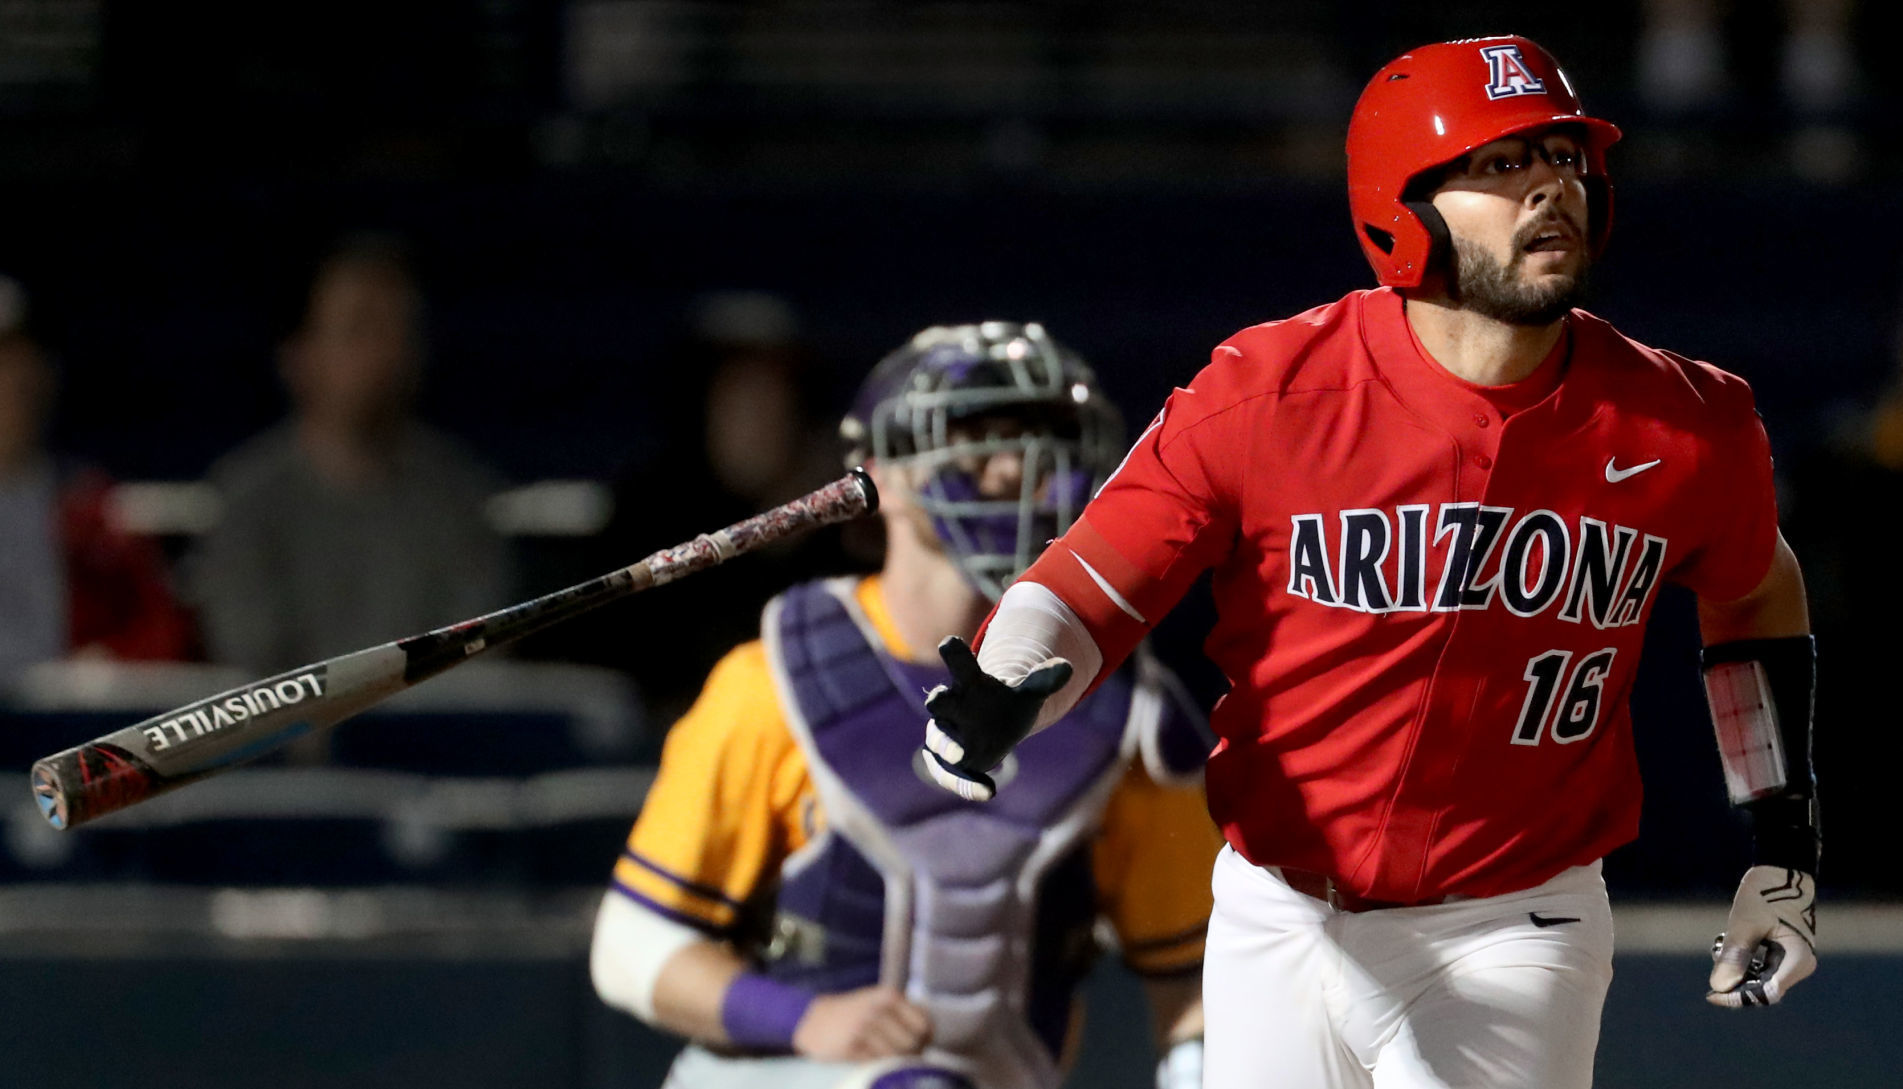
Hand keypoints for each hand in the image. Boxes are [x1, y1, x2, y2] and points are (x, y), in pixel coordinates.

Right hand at [790, 985, 931, 1061]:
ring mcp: (862, 1027)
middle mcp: (877, 1009)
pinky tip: (866, 1057)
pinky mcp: (849, 1045)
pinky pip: (874, 1063)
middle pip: (911, 1044)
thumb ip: (906, 1013)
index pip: (924, 1026)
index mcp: (889, 996)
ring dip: (891, 1061)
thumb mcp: (880, 1002)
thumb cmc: (856, 1014)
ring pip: (894, 1056)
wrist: (816, 1022)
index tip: (918, 1044)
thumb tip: (931, 1035)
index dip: (924, 1040)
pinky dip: (874, 1065)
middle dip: (909, 1054)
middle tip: (899, 1054)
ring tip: (882, 1056)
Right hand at [921, 636, 1071, 801]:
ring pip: (936, 739)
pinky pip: (946, 773)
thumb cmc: (1008, 704)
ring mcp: (946, 734)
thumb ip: (1044, 680)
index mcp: (970, 682)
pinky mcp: (946, 762)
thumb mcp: (1029, 693)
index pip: (959, 663)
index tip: (949, 643)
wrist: (996, 728)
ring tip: (962, 756)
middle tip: (937, 700)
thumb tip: (1068, 667)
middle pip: (938, 700)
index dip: (953, 652)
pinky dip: (964, 784)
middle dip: (937, 700)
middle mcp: (952, 706)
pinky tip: (989, 791)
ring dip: (945, 747)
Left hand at [1707, 865, 1816, 1007]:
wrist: (1782, 871)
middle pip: (1763, 990)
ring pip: (1760, 980)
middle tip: (1715, 959)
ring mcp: (1792, 960)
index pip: (1766, 994)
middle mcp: (1798, 965)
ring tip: (1724, 942)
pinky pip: (1761, 968)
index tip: (1711, 993)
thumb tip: (1720, 986)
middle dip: (1735, 982)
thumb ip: (1734, 956)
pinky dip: (1743, 961)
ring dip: (1737, 970)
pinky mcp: (1783, 954)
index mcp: (1798, 960)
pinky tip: (1730, 942)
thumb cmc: (1766, 894)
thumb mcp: (1745, 924)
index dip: (1738, 998)